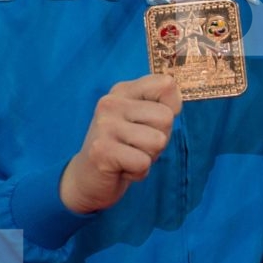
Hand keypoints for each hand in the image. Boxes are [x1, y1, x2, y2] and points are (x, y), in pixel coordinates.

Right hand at [59, 75, 180, 213]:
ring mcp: (104, 125)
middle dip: (159, 138)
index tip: (151, 121)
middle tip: (137, 145)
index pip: (166, 84)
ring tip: (129, 155)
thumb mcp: (146, 120)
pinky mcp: (101, 150)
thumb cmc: (126, 146)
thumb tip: (173, 108)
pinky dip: (139, 172)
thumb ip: (164, 105)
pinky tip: (122, 168)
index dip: (171, 108)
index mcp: (124, 90)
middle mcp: (111, 102)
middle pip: (166, 117)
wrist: (89, 178)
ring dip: (149, 156)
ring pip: (158, 141)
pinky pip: (143, 163)